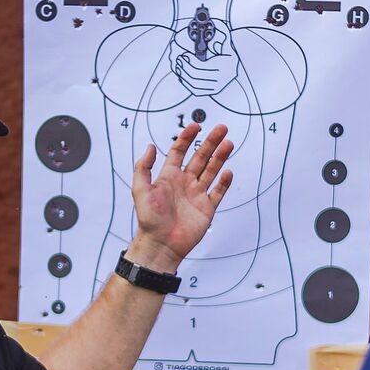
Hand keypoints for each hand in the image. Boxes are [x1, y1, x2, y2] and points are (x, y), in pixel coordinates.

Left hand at [128, 122, 233, 269]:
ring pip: (211, 171)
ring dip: (220, 157)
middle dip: (211, 142)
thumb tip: (150, 147)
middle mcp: (184, 183)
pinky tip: (228, 171)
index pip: (179, 151)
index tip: (196, 126)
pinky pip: (218, 192)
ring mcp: (196, 195)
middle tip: (221, 128)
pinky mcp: (206, 208)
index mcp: (168, 177)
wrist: (161, 244)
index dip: (187, 137)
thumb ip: (143, 167)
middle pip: (200, 157)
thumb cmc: (149, 219)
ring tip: (229, 143)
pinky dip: (224, 182)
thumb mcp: (140, 189)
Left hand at [168, 29, 239, 96]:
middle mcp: (221, 80)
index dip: (190, 62)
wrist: (234, 70)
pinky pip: (195, 90)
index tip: (183, 55)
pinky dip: (187, 83)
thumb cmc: (228, 57)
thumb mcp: (227, 45)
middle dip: (185, 68)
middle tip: (179, 59)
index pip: (202, 67)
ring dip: (184, 76)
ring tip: (179, 66)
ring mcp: (216, 88)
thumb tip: (215, 24)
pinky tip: (182, 75)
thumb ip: (222, 35)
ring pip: (194, 85)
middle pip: (196, 77)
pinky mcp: (211, 92)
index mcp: (224, 67)